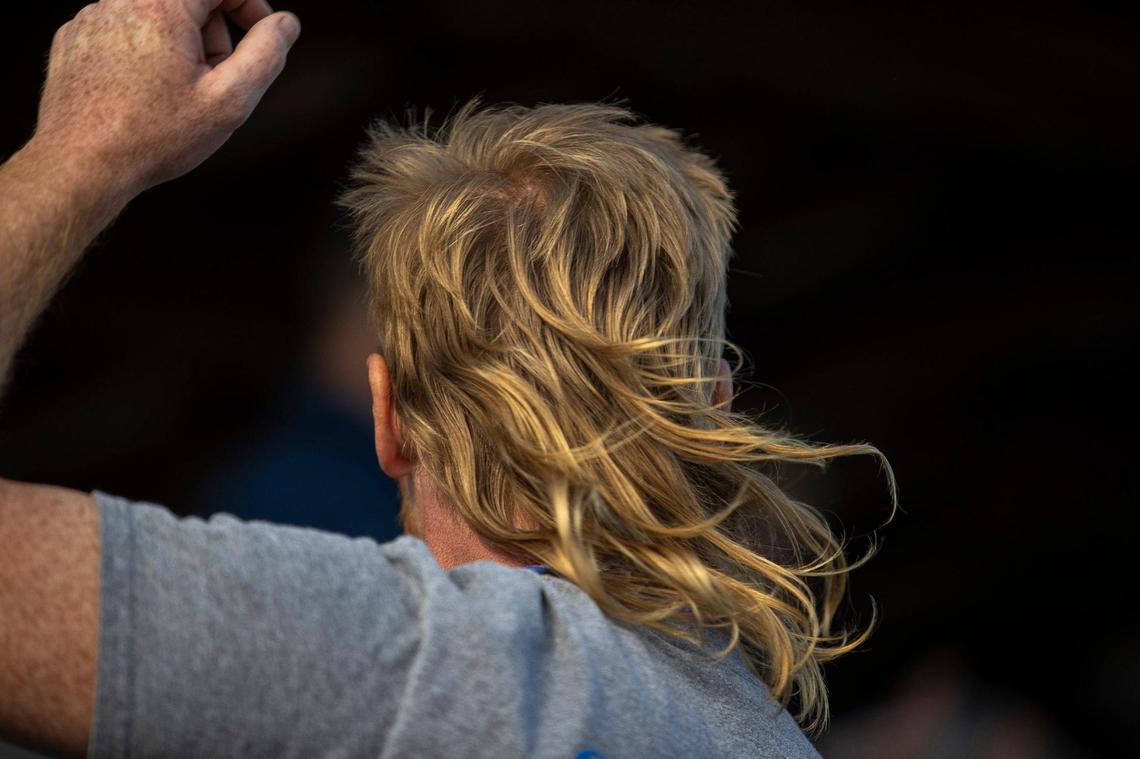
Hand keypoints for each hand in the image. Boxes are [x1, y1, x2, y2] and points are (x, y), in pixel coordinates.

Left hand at [33, 0, 300, 197]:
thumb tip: (285, 25)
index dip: (252, 7)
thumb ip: (266, 54)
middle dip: (212, 36)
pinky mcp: (75, 38)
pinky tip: (144, 97)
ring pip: (157, 17)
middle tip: (212, 83)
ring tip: (175, 96)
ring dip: (179, 49)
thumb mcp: (230, 100)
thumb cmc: (154, 136)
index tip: (260, 38)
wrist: (82, 164)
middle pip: (190, 1)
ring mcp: (92, 17)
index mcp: (162, 5)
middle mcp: (121, 0)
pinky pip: (125, 34)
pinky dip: (144, 58)